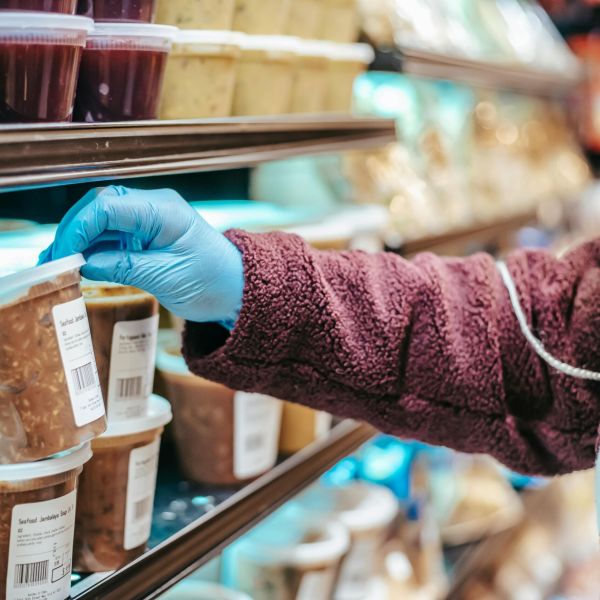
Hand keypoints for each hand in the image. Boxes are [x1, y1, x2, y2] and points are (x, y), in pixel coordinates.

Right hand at [39, 185, 243, 324]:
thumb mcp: (166, 277)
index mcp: (163, 210)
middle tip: (54, 261)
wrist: (234, 288)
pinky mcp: (145, 235)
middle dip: (72, 231)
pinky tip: (77, 265)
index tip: (63, 256)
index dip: (78, 229)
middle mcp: (153, 208)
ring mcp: (148, 220)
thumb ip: (123, 266)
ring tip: (57, 265)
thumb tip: (83, 264)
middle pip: (99, 207)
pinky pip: (111, 235)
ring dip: (78, 240)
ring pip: (101, 220)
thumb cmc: (212, 280)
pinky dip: (92, 249)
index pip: (107, 207)